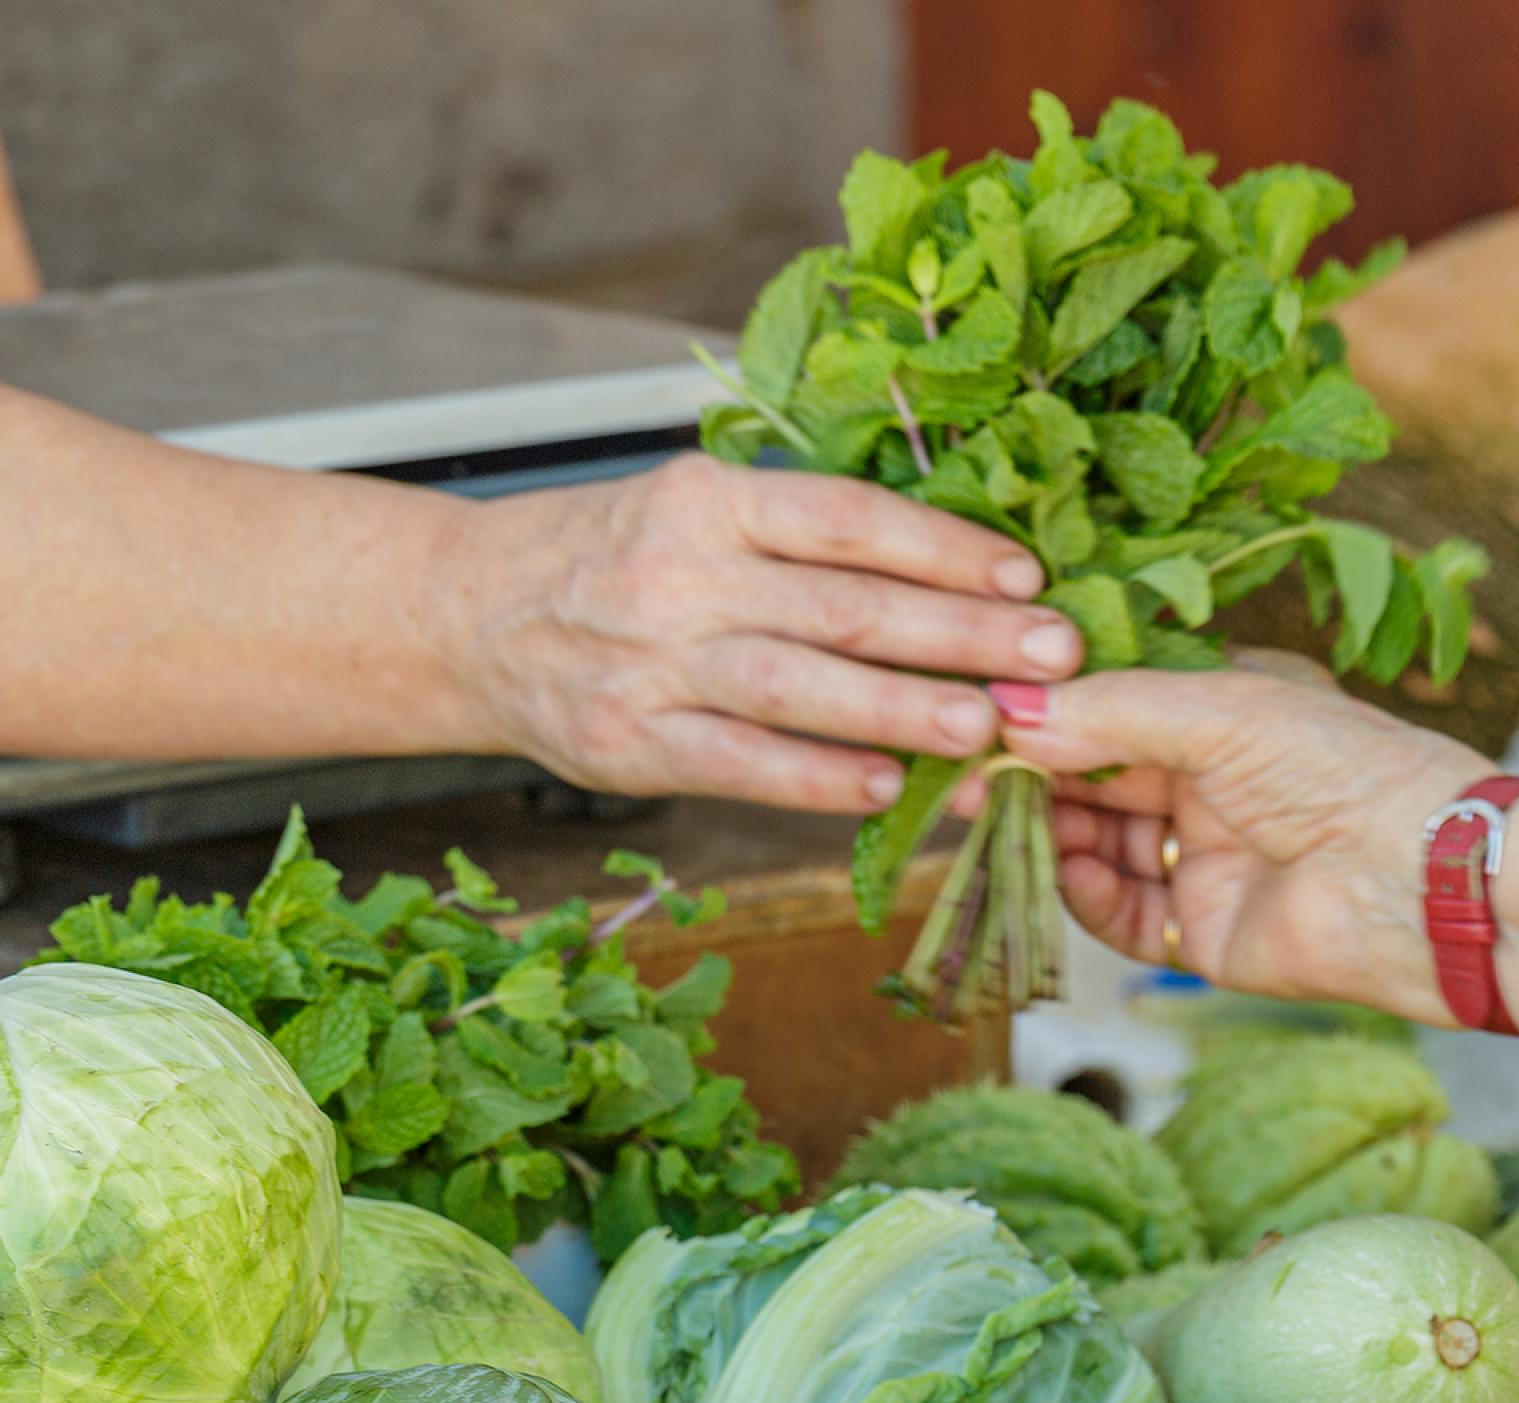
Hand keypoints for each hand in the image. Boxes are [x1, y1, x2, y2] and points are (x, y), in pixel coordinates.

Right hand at [445, 456, 1085, 810]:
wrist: (468, 615)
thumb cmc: (609, 558)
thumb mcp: (690, 507)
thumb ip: (796, 534)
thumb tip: (948, 575)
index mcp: (708, 500)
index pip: (848, 519)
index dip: (947, 549)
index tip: (1027, 577)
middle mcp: (680, 575)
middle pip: (845, 605)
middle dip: (960, 633)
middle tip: (1050, 658)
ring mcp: (651, 663)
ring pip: (801, 686)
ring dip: (904, 708)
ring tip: (987, 724)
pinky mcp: (628, 742)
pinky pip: (740, 763)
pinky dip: (817, 777)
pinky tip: (884, 785)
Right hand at [985, 662, 1496, 1022]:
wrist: (1427, 886)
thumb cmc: (1342, 770)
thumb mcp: (1216, 713)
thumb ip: (1105, 712)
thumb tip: (1004, 708)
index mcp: (1227, 717)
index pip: (1113, 709)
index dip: (1047, 715)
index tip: (983, 718)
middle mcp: (1214, 785)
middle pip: (1094, 780)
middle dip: (1032, 778)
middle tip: (970, 781)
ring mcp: (1208, 860)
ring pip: (1096, 847)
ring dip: (1048, 835)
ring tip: (1004, 824)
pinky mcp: (1204, 931)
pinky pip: (1123, 914)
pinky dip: (1086, 896)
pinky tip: (1068, 872)